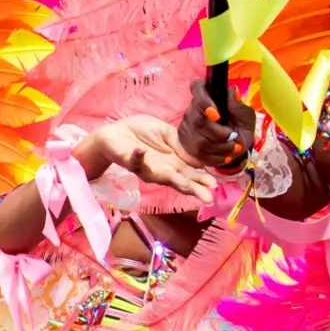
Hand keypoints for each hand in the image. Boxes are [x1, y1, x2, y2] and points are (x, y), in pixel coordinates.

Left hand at [82, 116, 215, 203]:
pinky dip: (137, 156)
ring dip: (173, 180)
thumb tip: (198, 158)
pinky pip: (134, 160)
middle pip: (180, 181)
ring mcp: (146, 167)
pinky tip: (142, 151)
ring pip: (161, 177)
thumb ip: (180, 144)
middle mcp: (162, 169)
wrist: (115, 132)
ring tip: (187, 185)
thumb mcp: (166, 133)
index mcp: (173, 162)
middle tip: (208, 197)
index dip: (202, 180)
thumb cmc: (141, 133)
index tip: (214, 186)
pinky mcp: (129, 161)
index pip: (190, 173)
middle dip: (194, 189)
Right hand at [178, 79, 255, 172]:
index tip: (216, 115)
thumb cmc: (240, 126)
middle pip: (198, 121)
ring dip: (221, 148)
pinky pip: (198, 153)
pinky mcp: (185, 142)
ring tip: (233, 147)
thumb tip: (233, 91)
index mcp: (208, 96)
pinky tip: (225, 156)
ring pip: (199, 140)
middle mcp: (193, 109)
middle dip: (219, 134)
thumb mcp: (246, 117)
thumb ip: (239, 106)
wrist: (235, 146)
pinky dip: (216, 157)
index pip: (197, 87)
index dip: (203, 100)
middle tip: (233, 137)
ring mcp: (186, 127)